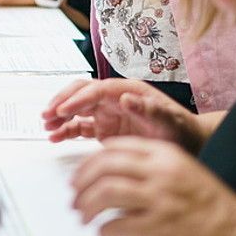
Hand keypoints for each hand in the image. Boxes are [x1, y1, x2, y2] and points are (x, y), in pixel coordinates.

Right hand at [42, 79, 206, 151]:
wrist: (188, 145)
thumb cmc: (181, 130)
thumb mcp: (169, 120)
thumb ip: (149, 108)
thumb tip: (125, 97)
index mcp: (127, 91)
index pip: (96, 90)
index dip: (77, 100)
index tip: (62, 111)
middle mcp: (114, 99)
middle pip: (81, 93)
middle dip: (62, 102)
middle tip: (48, 115)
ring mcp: (107, 114)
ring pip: (76, 110)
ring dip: (60, 116)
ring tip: (47, 127)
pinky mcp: (104, 130)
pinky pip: (80, 127)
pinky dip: (66, 131)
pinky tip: (55, 137)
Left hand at [71, 137, 235, 235]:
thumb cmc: (213, 209)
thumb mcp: (184, 174)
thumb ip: (152, 170)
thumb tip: (115, 178)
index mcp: (166, 155)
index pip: (115, 148)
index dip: (90, 161)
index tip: (80, 174)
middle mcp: (160, 172)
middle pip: (103, 166)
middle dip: (81, 182)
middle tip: (74, 196)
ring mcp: (159, 198)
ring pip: (104, 192)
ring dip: (86, 205)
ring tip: (83, 216)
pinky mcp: (158, 226)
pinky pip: (116, 225)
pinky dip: (103, 231)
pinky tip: (103, 235)